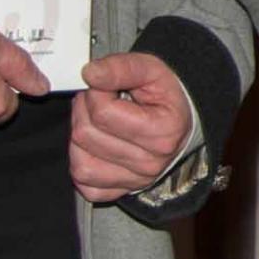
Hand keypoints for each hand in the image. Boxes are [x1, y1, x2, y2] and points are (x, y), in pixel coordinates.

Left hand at [69, 52, 195, 200]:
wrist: (179, 118)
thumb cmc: (165, 95)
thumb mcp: (150, 69)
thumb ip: (121, 68)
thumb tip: (90, 74)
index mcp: (162, 132)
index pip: (102, 112)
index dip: (95, 91)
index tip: (105, 86)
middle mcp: (150, 163)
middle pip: (86, 135)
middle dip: (83, 110)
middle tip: (98, 100)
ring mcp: (136, 180)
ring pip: (80, 162)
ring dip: (79, 136)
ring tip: (95, 121)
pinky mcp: (122, 190)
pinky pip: (85, 182)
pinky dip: (82, 163)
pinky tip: (94, 145)